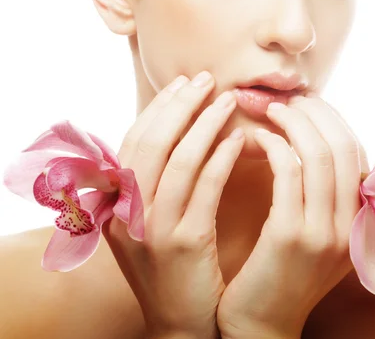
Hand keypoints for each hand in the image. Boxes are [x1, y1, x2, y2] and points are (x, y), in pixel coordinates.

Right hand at [101, 73, 243, 338]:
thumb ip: (155, 183)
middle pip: (151, 143)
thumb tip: (179, 133)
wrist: (182, 324)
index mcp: (115, 205)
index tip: (184, 83)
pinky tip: (239, 140)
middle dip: (180, 105)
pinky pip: (203, 190)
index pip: (134, 141)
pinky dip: (220, 159)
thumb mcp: (152, 224)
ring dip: (204, 124)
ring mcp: (152, 229)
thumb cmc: (175, 268)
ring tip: (229, 100)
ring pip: (177, 161)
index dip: (160, 109)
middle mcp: (126, 213)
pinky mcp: (182, 244)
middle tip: (208, 79)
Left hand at [217, 95, 368, 337]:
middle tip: (286, 99)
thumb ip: (327, 199)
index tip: (306, 103)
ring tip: (270, 109)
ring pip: (319, 155)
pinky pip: (288, 173)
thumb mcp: (319, 238)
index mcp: (362, 222)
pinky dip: (274, 147)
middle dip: (314, 113)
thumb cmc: (282, 275)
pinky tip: (257, 139)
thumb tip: (315, 145)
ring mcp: (326, 232)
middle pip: (343, 146)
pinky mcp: (291, 236)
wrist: (261, 326)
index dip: (332, 121)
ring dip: (294, 122)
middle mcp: (353, 226)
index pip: (358, 153)